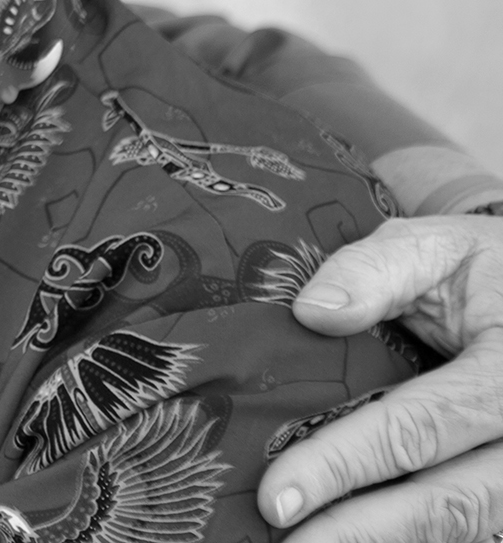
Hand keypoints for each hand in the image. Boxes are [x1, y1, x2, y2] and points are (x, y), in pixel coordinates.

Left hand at [260, 214, 502, 541]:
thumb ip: (377, 270)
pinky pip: (474, 523)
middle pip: (449, 501)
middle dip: (360, 532)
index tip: (279, 495)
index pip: (420, 427)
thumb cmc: (488, 272)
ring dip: (382, 542)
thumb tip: (312, 312)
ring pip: (466, 523)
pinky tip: (354, 539)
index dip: (344, 465)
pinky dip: (413, 534)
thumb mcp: (441, 247)